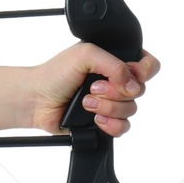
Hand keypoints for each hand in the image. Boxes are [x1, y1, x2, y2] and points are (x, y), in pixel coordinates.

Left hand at [28, 42, 160, 136]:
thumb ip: (114, 63)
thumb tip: (132, 84)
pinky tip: (93, 118)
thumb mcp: (85, 54)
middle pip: (140, 90)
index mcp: (114, 61)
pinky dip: (110, 123)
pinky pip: (123, 127)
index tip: (127, 73)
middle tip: (93, 87)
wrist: (35, 100)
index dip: (143, 71)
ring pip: (131, 110)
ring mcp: (110, 103)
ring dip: (108, 106)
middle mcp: (115, 82)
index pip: (148, 66)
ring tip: (86, 102)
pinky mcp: (104, 121)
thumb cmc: (54, 74)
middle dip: (116, 91)